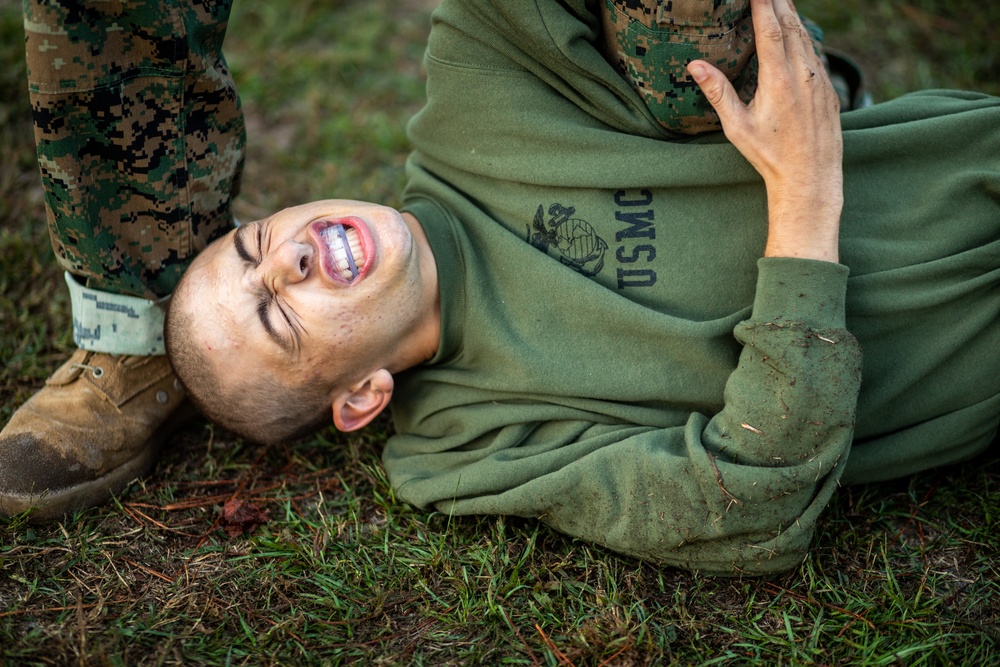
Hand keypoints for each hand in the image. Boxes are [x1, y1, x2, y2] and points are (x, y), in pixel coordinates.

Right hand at [687, 0, 843, 262]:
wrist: (811, 178)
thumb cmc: (769, 156)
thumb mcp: (737, 127)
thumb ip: (718, 92)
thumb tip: (695, 65)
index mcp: (778, 80)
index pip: (770, 29)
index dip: (763, 4)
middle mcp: (803, 74)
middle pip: (791, 25)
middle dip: (779, 2)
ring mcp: (820, 80)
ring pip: (806, 38)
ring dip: (793, 16)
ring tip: (782, 2)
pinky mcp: (829, 90)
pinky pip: (816, 55)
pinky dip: (805, 38)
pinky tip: (799, 35)